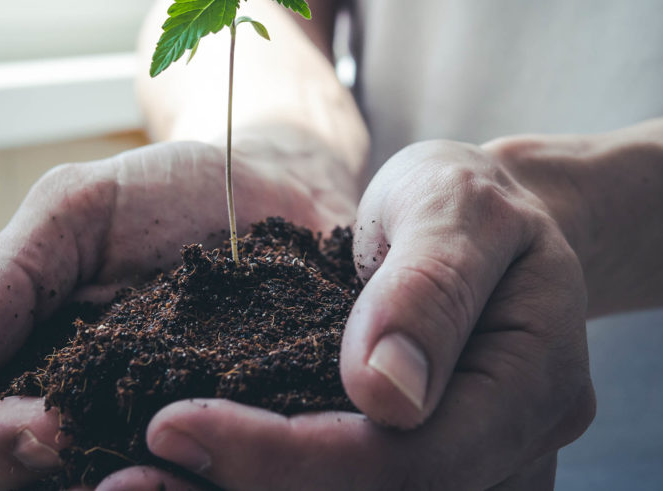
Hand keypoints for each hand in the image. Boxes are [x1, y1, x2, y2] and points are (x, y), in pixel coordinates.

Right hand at [0, 137, 355, 490]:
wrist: (274, 192)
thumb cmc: (166, 197)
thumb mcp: (78, 210)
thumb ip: (6, 277)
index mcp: (24, 365)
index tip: (50, 422)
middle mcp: (82, 416)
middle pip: (37, 481)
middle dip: (63, 475)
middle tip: (122, 450)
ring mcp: (156, 435)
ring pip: (125, 490)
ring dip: (144, 486)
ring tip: (179, 464)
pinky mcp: (228, 443)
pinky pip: (210, 478)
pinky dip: (212, 475)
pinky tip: (236, 456)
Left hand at [119, 139, 594, 489]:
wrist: (489, 225)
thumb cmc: (472, 200)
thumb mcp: (458, 205)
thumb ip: (430, 288)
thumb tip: (384, 393)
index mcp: (535, 388)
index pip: (409, 460)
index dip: (288, 459)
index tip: (172, 425)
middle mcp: (514, 454)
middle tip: (127, 479)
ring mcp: (479, 473)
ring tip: (140, 484)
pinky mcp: (430, 469)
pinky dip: (270, 486)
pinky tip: (195, 474)